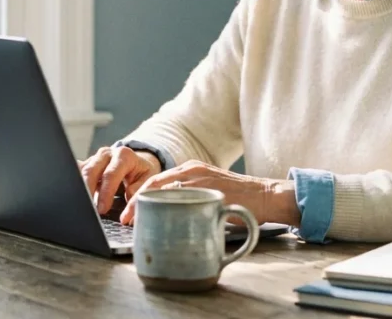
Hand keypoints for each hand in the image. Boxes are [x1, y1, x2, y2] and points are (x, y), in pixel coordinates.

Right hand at [78, 146, 161, 214]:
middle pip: (91, 171)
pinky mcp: (87, 164)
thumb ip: (139, 191)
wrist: (137, 162)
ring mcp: (95, 158)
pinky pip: (77, 172)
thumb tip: (128, 204)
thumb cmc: (141, 173)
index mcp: (124, 155)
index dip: (106, 193)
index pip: (111, 174)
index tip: (103, 209)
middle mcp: (107, 154)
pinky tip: (72, 194)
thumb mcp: (148, 180)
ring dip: (80, 190)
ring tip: (81, 206)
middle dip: (88, 192)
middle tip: (89, 210)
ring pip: (81, 172)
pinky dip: (74, 183)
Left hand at [120, 160, 300, 226]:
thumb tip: (169, 218)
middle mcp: (191, 170)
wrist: (266, 195)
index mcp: (190, 169)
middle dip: (137, 201)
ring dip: (144, 205)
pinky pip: (179, 196)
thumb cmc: (240, 200)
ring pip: (163, 189)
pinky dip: (163, 207)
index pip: (157, 181)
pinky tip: (155, 218)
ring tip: (133, 221)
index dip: (140, 196)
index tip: (130, 212)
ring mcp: (199, 178)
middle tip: (126, 218)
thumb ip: (191, 200)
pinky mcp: (207, 190)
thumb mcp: (209, 194)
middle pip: (154, 184)